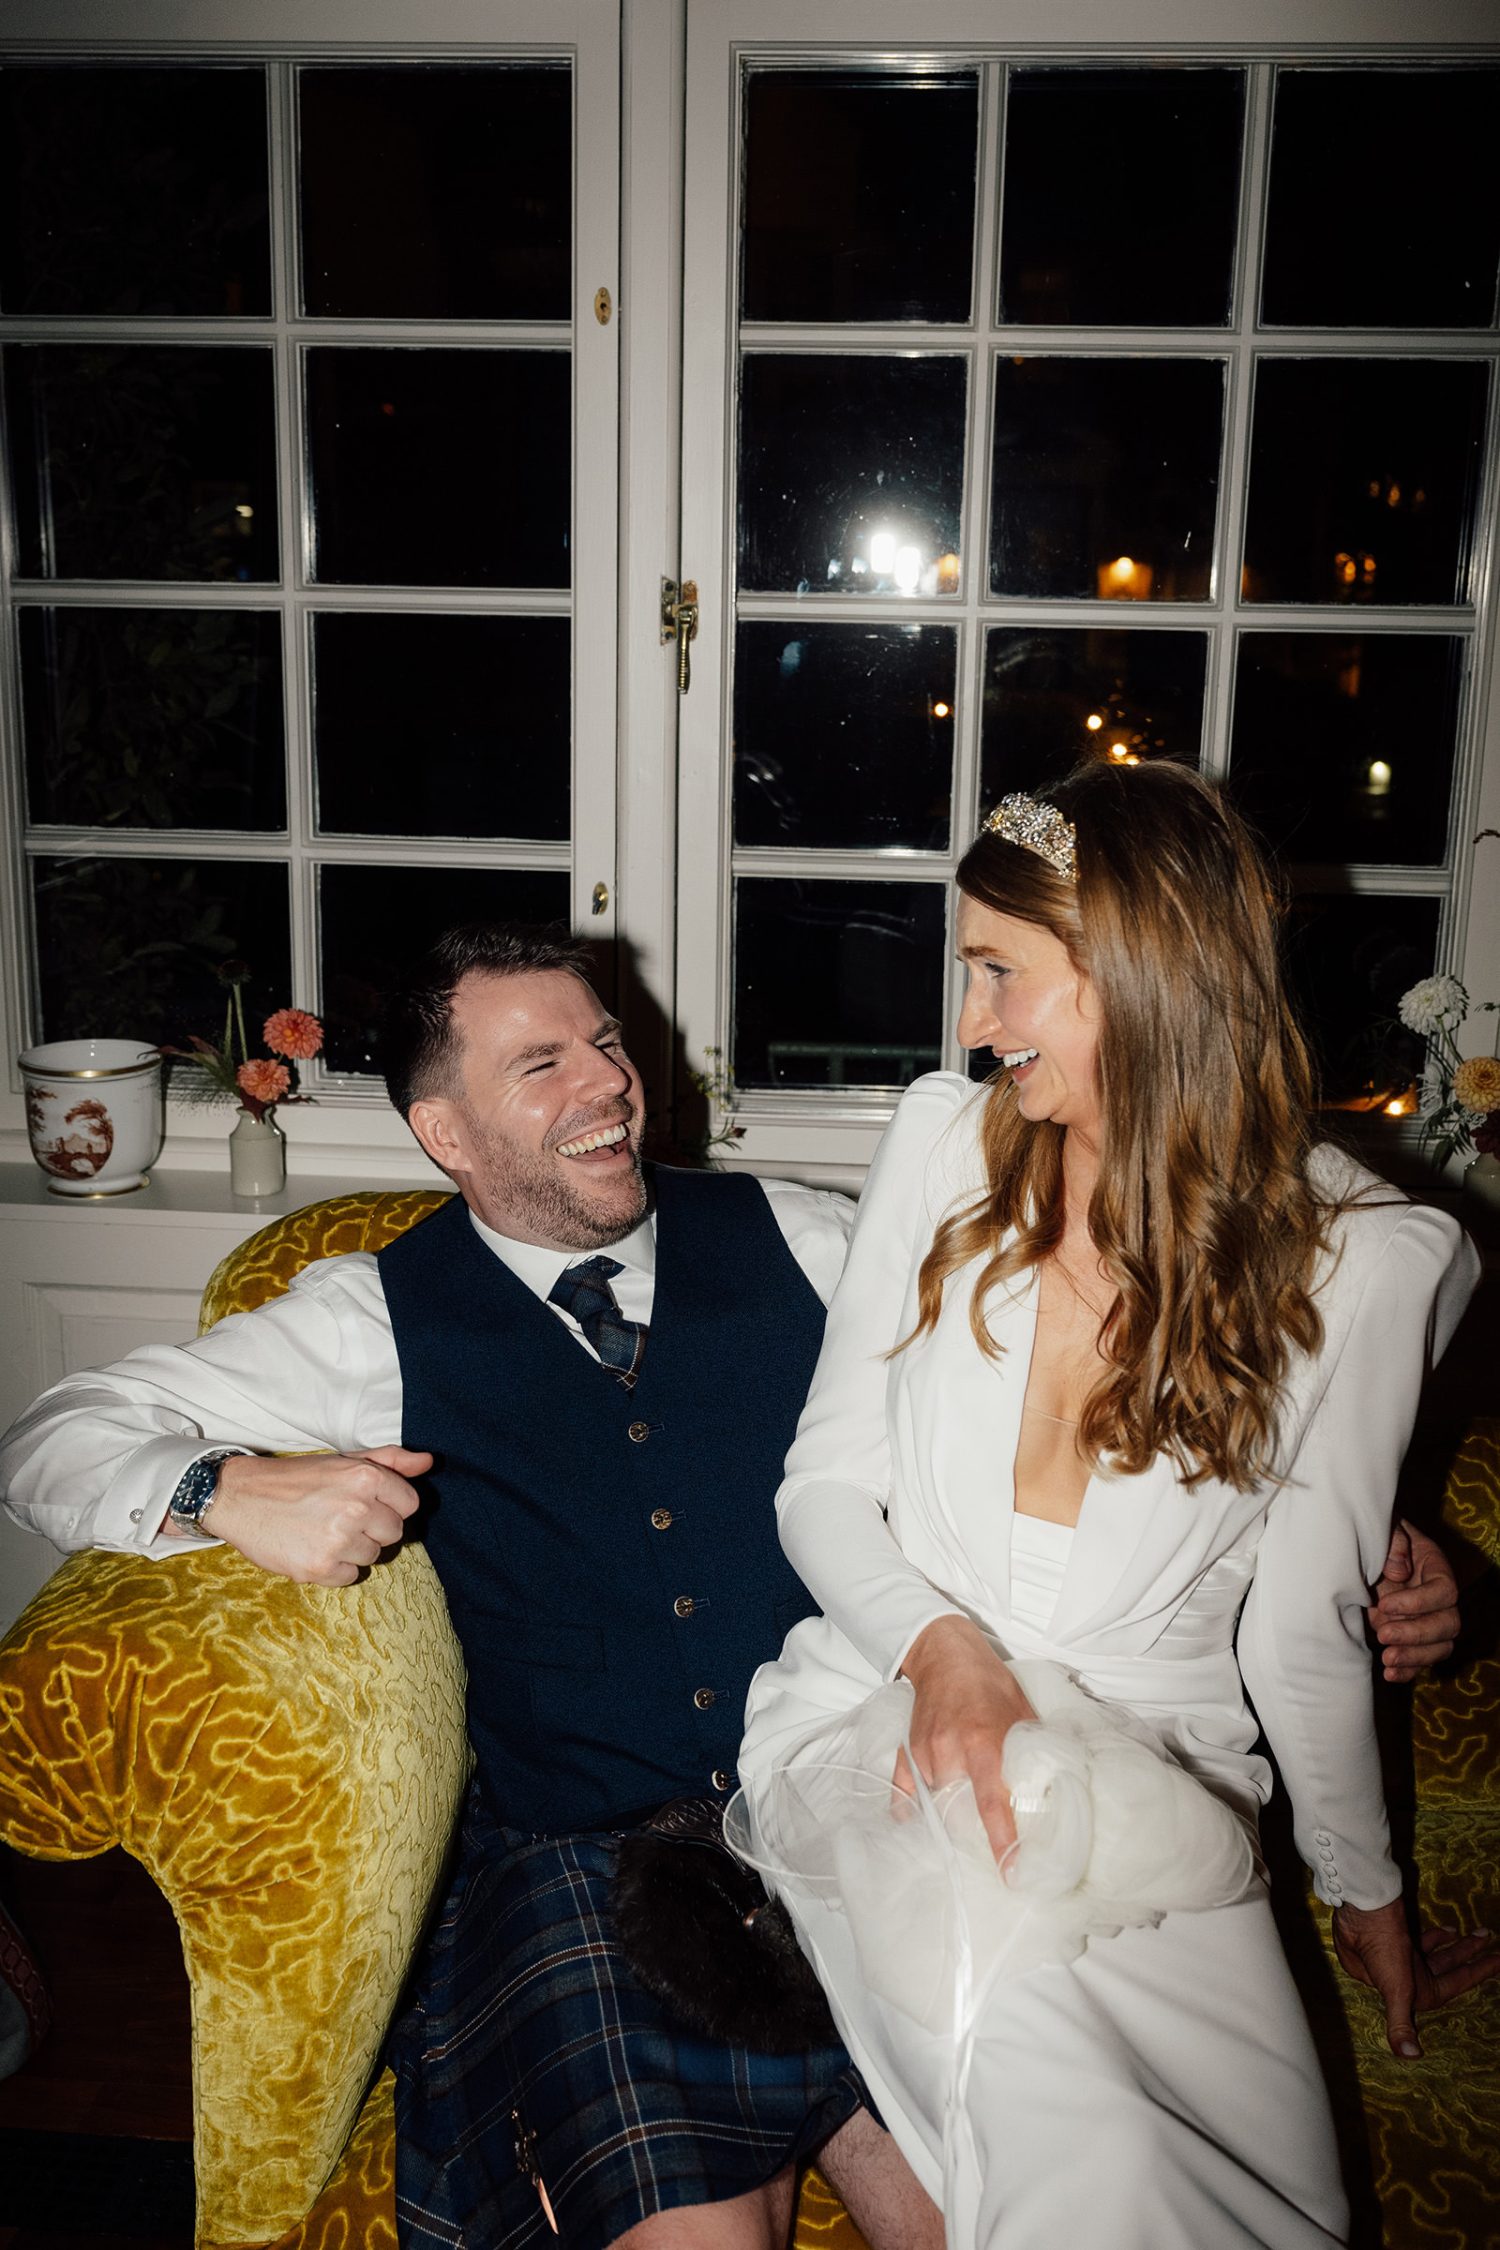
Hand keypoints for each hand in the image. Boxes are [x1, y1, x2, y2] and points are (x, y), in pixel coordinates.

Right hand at [205, 1447, 430, 1586]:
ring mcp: (338, 1539)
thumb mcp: (344, 1460)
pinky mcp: (319, 1567)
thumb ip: (390, 1460)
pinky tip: (314, 1549)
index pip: (410, 1503)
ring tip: (323, 1531)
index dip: (389, 1505)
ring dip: (353, 1549)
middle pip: (394, 1533)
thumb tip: (429, 1461)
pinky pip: (351, 1577)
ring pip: (373, 1556)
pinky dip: (335, 1569)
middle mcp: (356, 1507)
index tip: (365, 1503)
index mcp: (365, 1477)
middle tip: (341, 1518)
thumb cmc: (297, 1478)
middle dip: (373, 1528)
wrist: (241, 1497)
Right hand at [896, 1613, 1037, 1861]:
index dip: (1002, 1841)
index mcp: (982, 1743)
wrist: (946, 1655)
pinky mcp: (907, 1751)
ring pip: (936, 1803)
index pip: (992, 1803)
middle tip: (991, 1846)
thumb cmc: (990, 1683)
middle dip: (974, 1833)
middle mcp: (949, 1752)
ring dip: (950, 1816)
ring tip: (964, 1826)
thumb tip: (1056, 1784)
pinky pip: (904, 1792)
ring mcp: (924, 1753)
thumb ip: (1034, 1750)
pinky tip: (916, 1824)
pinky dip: (911, 1808)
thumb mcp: (1023, 1713)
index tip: (1011, 1873)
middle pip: (960, 1812)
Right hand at [1331, 1896, 1499, 2057]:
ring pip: (1438, 1952)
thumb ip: (1400, 2024)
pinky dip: (1437, 1937)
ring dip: (1457, 1944)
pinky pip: (1422, 1940)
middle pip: (1447, 1966)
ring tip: (1478, 1932)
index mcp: (1412, 1991)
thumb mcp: (1394, 1990)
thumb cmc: (1381, 1951)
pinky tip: (1448, 1929)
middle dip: (1470, 1954)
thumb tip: (1408, 2056)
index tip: (1499, 1961)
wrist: (1361, 1913)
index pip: (1455, 1984)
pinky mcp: (1395, 1937)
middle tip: (1489, 1936)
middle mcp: (1408, 1975)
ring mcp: (1403, 1955)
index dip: (1479, 1973)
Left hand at [1368, 1518, 1459, 1681]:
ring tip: (1386, 1660)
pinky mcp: (1413, 1636)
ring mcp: (1428, 1619)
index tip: (1384, 1605)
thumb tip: (1401, 1572)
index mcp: (1435, 1568)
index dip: (1418, 1602)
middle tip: (1383, 1635)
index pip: (1443, 1591)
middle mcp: (1438, 1597)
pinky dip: (1408, 1670)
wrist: (1360, 1548)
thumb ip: (1394, 1542)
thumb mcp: (1384, 1527)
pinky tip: (1390, 1675)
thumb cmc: (1375, 1533)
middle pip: (1447, 1624)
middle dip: (1416, 1635)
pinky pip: (1420, 1659)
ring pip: (1439, 1647)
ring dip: (1414, 1657)